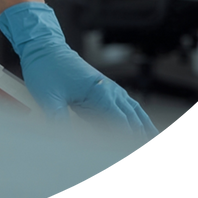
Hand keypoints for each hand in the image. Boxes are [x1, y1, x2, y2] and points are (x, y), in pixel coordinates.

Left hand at [0, 3, 157, 138]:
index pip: (120, 123)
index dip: (126, 139)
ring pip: (134, 111)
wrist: (45, 47)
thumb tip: (64, 140)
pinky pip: (127, 105)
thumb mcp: (48, 97)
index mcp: (99, 93)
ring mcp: (109, 88)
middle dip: (139, 136)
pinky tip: (142, 126)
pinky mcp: (104, 88)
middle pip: (131, 119)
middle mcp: (109, 90)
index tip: (129, 150)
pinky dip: (137, 116)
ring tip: (151, 139)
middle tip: (139, 148)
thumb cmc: (46, 70)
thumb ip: (58, 119)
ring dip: (143, 127)